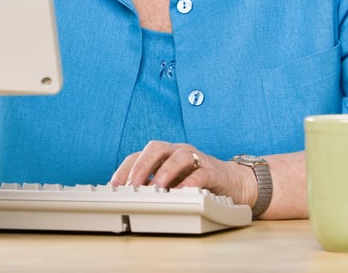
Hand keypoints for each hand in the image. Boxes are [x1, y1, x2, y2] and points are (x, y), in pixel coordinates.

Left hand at [108, 141, 257, 207]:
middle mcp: (177, 151)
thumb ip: (152, 186)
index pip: (138, 155)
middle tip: (130, 188)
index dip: (124, 169)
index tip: (113, 187)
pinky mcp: (214, 171)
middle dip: (140, 167)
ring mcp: (196, 158)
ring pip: (178, 156)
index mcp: (163, 154)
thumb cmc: (197, 182)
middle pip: (155, 148)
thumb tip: (127, 198)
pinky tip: (181, 193)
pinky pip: (201, 173)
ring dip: (164, 173)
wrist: (234, 183)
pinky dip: (189, 183)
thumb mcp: (171, 183)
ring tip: (155, 190)